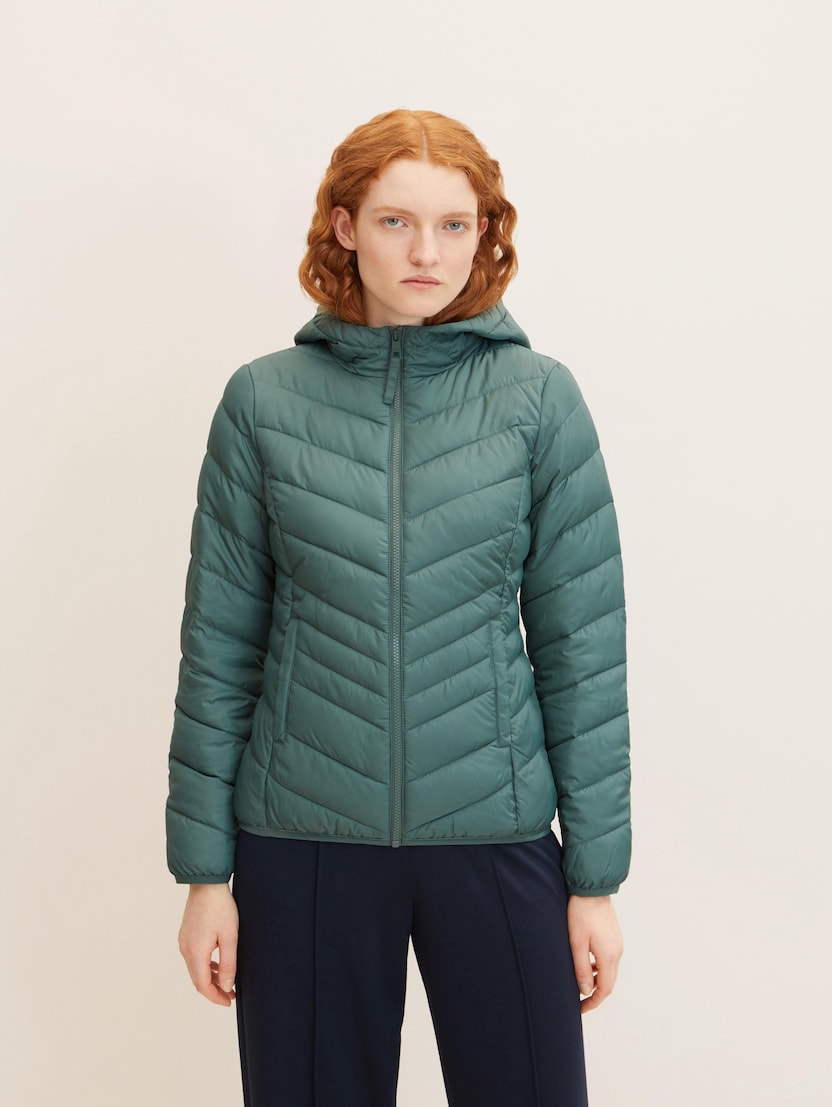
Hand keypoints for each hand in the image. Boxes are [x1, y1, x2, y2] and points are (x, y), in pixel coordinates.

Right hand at [178, 883, 238, 1006]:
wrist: (207, 884)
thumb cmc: (221, 907)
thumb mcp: (230, 937)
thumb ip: (228, 964)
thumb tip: (226, 987)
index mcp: (195, 953)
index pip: (203, 986)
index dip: (216, 997)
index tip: (229, 1002)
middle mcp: (185, 950)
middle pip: (197, 979)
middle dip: (213, 990)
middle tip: (230, 995)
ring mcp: (183, 942)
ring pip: (195, 969)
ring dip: (210, 978)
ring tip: (227, 982)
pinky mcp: (186, 935)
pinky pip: (194, 958)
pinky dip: (205, 966)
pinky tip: (217, 964)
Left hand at [566, 894, 623, 1012]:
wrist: (591, 889)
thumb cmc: (581, 913)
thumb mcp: (576, 943)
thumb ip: (581, 969)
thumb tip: (585, 990)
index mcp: (609, 956)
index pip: (604, 989)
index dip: (593, 1002)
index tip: (581, 1009)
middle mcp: (618, 952)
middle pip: (609, 982)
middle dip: (595, 994)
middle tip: (580, 1002)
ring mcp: (618, 944)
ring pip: (610, 971)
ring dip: (597, 981)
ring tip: (580, 983)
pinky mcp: (615, 937)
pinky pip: (609, 960)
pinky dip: (599, 968)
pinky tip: (587, 964)